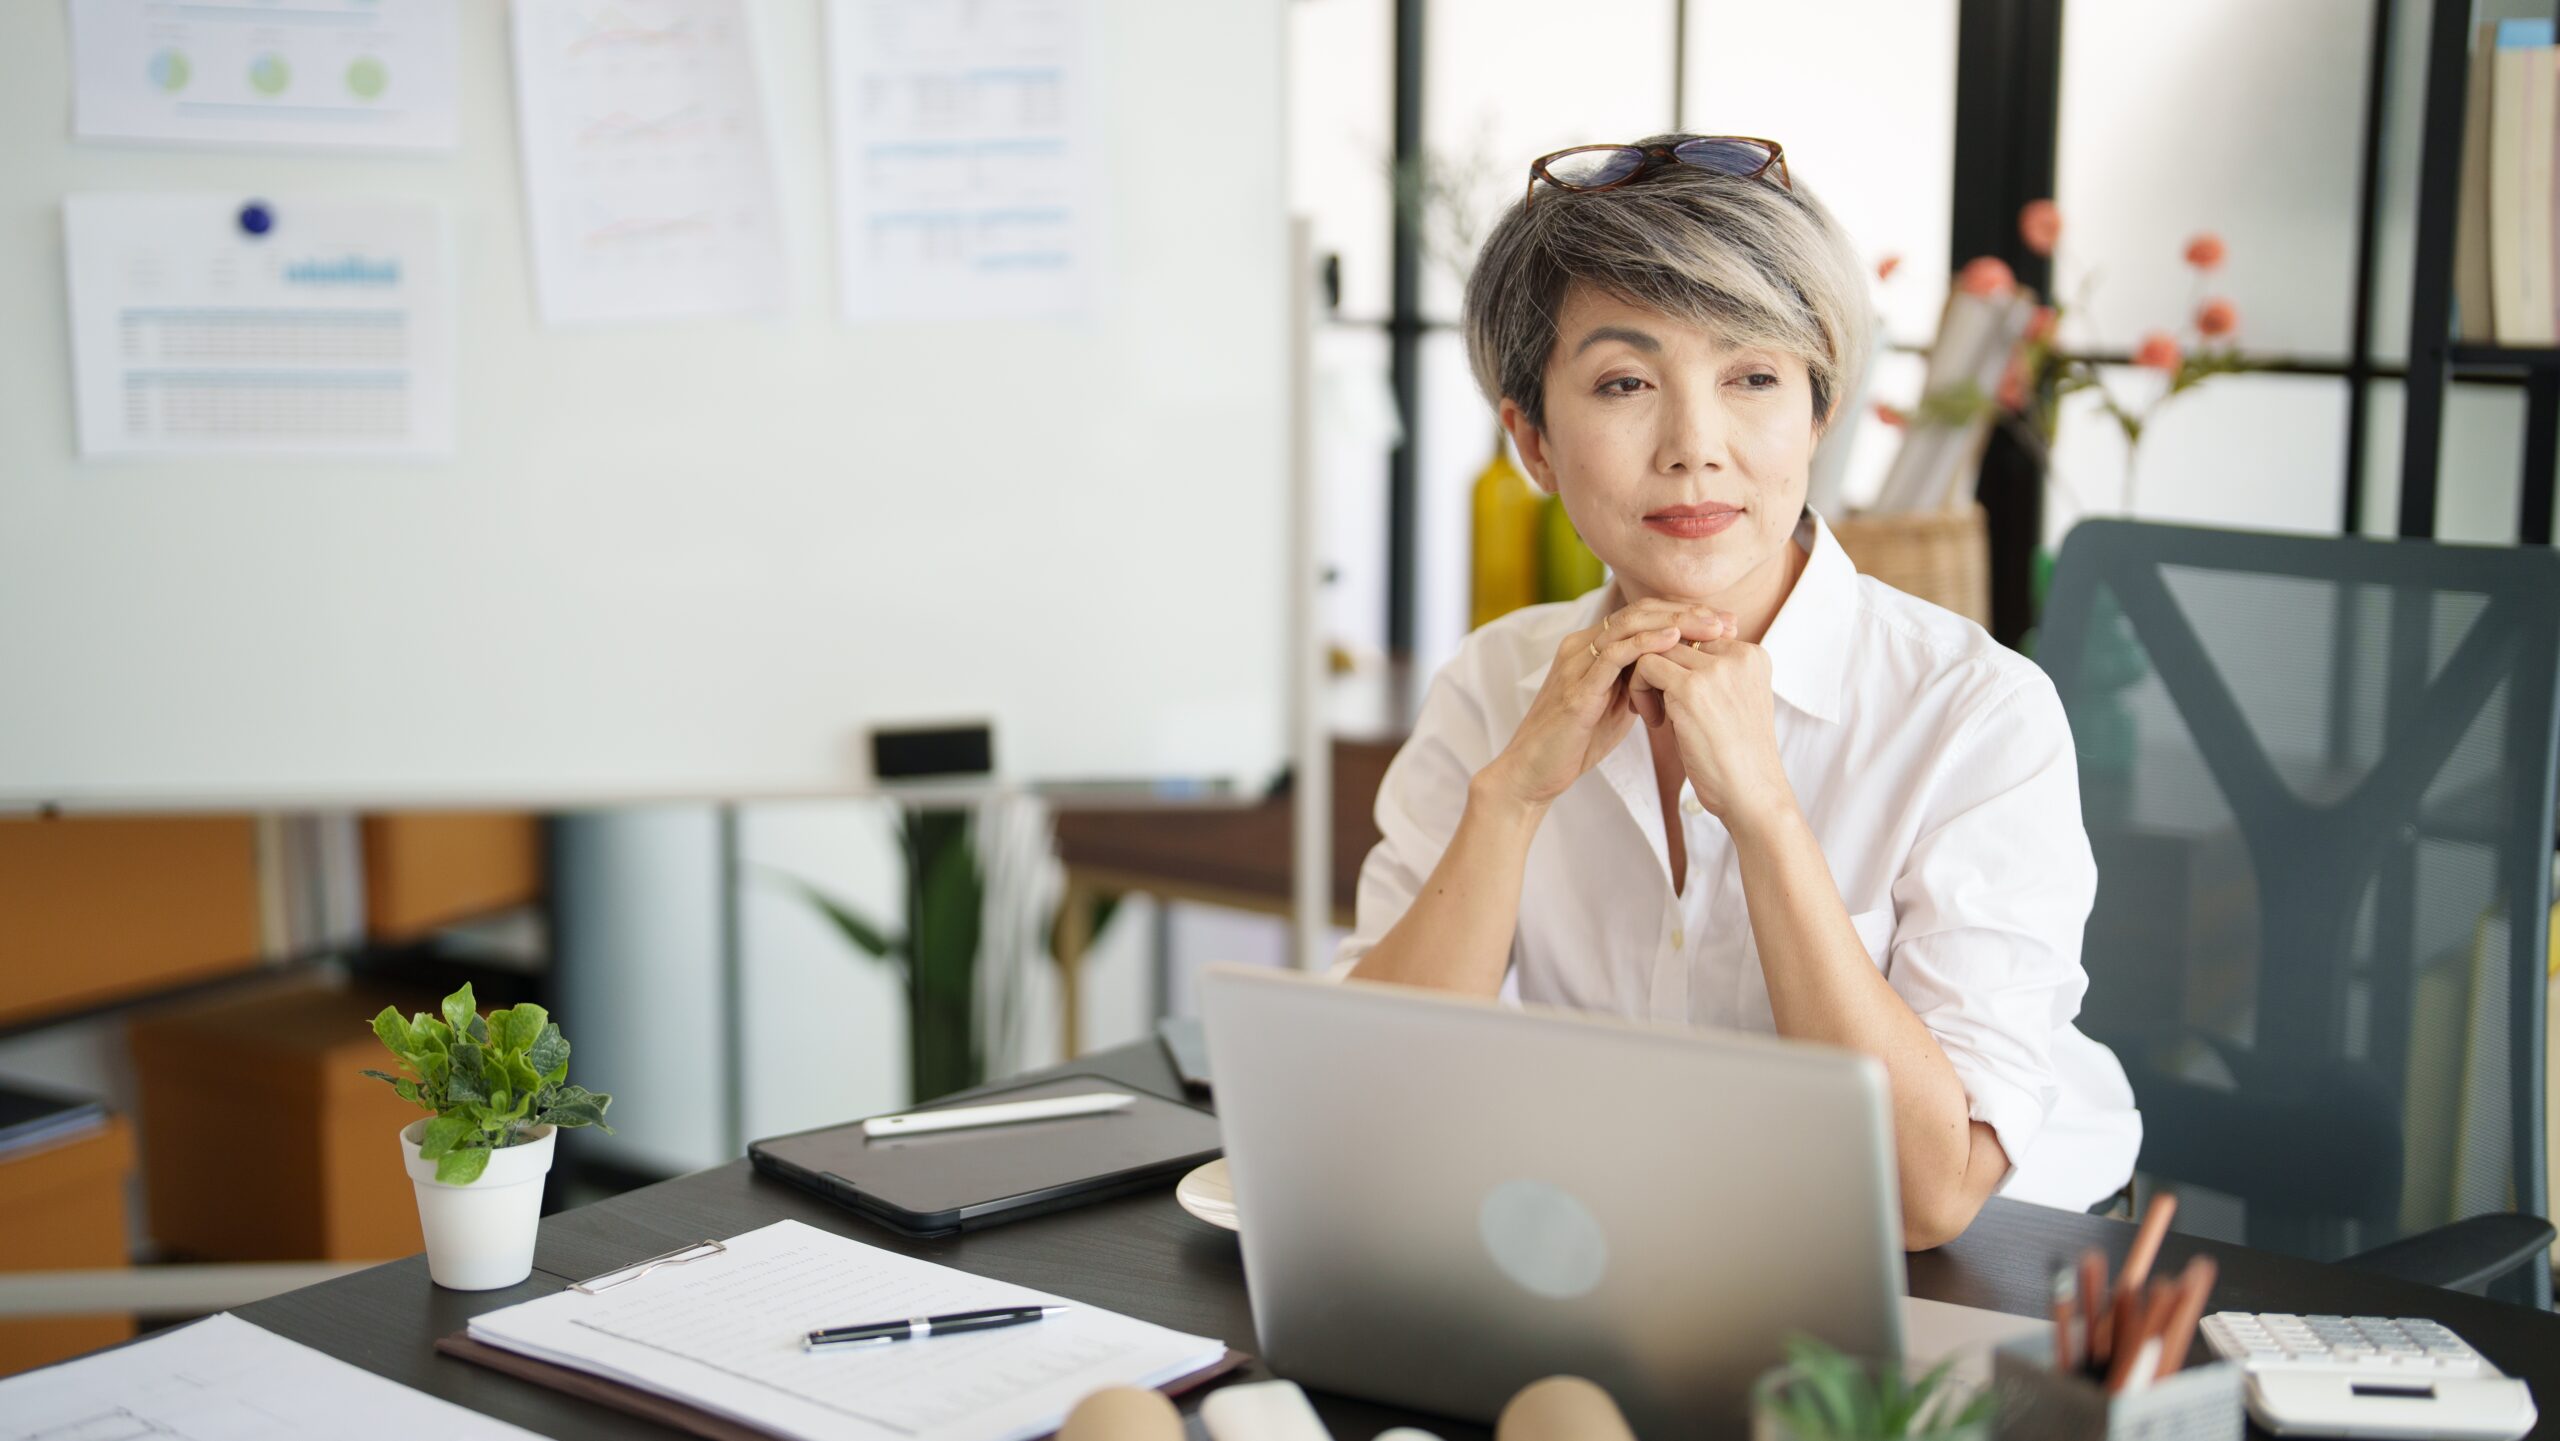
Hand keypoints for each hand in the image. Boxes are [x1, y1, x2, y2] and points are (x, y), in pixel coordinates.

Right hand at [1477, 600, 1730, 810]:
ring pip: (1629, 625)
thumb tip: (1674, 677)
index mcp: (1592, 648)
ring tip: (1710, 626)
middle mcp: (1582, 646)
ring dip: (1675, 622)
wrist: (1532, 773)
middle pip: (1640, 611)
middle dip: (1687, 612)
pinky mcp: (1576, 689)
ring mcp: (1577, 664)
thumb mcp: (1615, 705)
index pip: (1644, 615)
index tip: (1724, 623)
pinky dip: (1645, 643)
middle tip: (1726, 619)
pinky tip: (1674, 641)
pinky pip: (1613, 655)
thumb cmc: (1574, 742)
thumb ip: (1638, 684)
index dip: (1685, 614)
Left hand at [1630, 636, 1792, 826]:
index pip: (1698, 635)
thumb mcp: (1730, 703)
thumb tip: (1665, 650)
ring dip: (1645, 680)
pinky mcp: (1691, 687)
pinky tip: (1654, 722)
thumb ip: (1709, 673)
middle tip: (1657, 707)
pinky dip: (1639, 691)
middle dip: (1658, 670)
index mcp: (1754, 655)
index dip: (1678, 664)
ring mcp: (1717, 669)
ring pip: (1656, 648)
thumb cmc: (1736, 757)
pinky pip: (1645, 666)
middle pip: (1675, 638)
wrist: (1752, 794)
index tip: (1676, 699)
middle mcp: (1740, 654)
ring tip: (1656, 715)